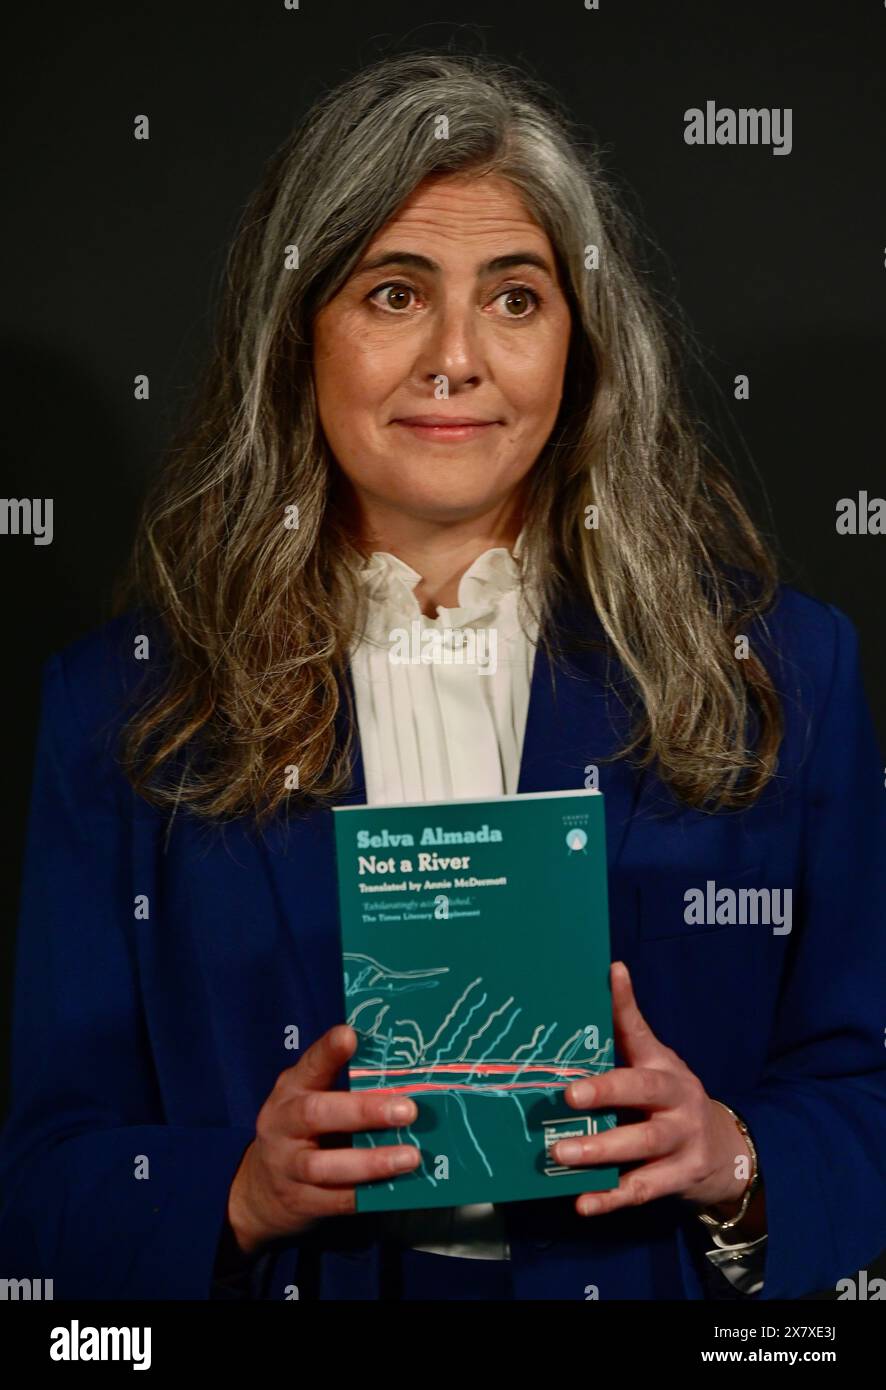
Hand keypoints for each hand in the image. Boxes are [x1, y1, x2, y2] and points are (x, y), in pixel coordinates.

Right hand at [227, 1024, 420, 1254]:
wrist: (259, 1191)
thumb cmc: (301, 1131)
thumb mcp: (310, 1099)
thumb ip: (343, 1085)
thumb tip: (403, 1072)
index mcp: (291, 1090)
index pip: (309, 1065)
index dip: (328, 1051)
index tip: (349, 1035)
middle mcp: (283, 1124)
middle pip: (315, 1114)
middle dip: (363, 1111)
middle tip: (407, 1110)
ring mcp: (287, 1166)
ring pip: (324, 1165)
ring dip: (371, 1162)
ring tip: (410, 1156)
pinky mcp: (299, 1201)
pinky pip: (335, 1200)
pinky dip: (366, 1194)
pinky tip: (395, 1187)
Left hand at [552, 962, 754, 1219]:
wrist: (725, 1149)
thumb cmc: (669, 1099)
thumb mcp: (654, 1065)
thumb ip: (624, 1031)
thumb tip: (608, 970)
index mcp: (662, 1065)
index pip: (641, 1029)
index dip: (625, 1004)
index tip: (612, 976)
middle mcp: (675, 1099)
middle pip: (642, 1092)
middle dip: (605, 1093)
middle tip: (568, 1095)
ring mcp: (681, 1140)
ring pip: (640, 1145)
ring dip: (600, 1150)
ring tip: (560, 1153)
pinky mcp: (679, 1178)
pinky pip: (642, 1190)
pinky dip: (611, 1198)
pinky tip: (582, 1202)